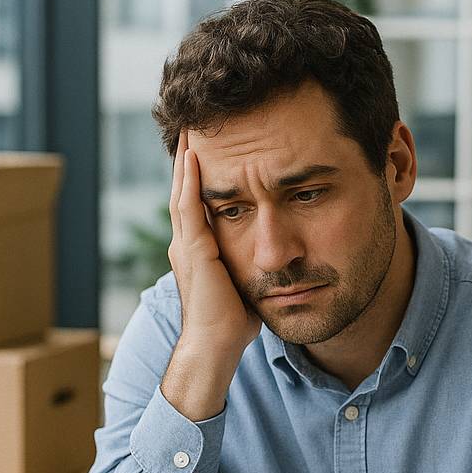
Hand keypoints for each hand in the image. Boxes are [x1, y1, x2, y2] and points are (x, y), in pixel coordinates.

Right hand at [161, 130, 260, 420]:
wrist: (217, 347)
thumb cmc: (236, 324)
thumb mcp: (252, 282)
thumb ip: (261, 263)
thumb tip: (287, 255)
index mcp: (201, 248)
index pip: (200, 200)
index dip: (204, 174)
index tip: (215, 146)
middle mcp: (188, 242)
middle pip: (186, 188)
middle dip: (191, 157)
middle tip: (195, 125)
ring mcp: (187, 245)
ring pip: (183, 190)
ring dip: (187, 159)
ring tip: (191, 128)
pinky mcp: (194, 250)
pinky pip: (188, 206)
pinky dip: (190, 179)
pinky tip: (196, 154)